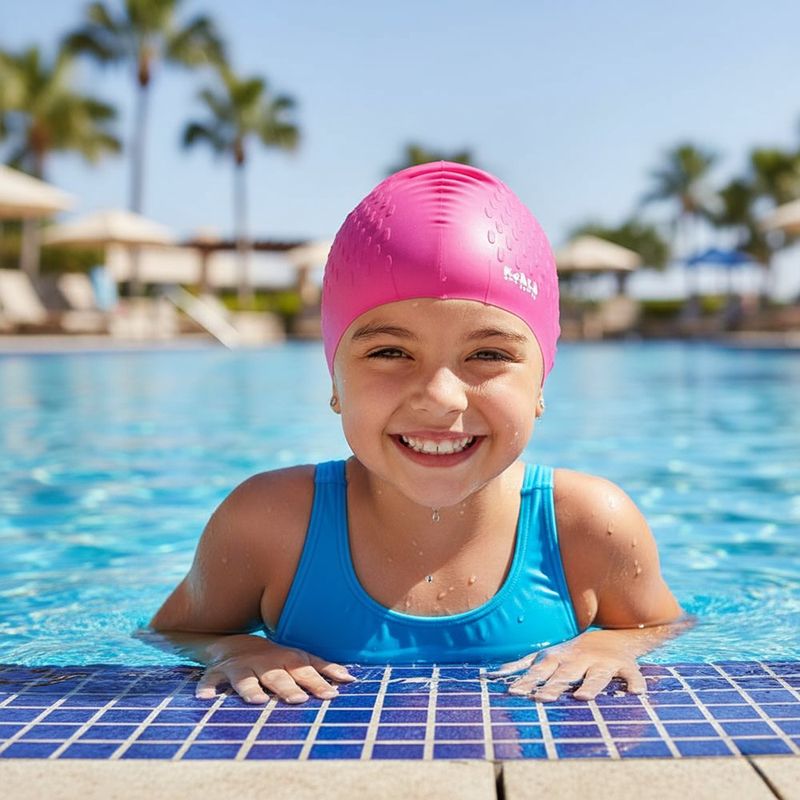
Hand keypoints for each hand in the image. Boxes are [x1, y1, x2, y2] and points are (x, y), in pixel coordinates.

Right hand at [196, 634, 355, 704]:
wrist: (234, 641)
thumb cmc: (274, 657)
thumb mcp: (300, 658)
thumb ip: (323, 669)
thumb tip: (351, 680)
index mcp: (286, 660)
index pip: (305, 672)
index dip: (319, 683)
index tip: (331, 696)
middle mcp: (265, 663)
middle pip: (277, 677)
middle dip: (288, 688)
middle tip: (298, 701)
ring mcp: (241, 667)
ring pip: (245, 679)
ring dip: (251, 689)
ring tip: (258, 701)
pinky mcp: (219, 672)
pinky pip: (210, 680)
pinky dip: (207, 688)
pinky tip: (204, 698)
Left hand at [489, 629, 646, 701]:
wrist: (612, 633)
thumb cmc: (572, 652)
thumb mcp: (546, 655)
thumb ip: (522, 666)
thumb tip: (492, 674)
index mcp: (558, 658)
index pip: (540, 671)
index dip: (527, 681)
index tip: (514, 692)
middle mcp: (579, 659)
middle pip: (565, 675)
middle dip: (553, 687)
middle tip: (542, 699)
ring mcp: (602, 662)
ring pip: (596, 675)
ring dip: (590, 686)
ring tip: (583, 698)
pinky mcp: (625, 666)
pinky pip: (632, 675)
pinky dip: (635, 683)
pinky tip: (636, 694)